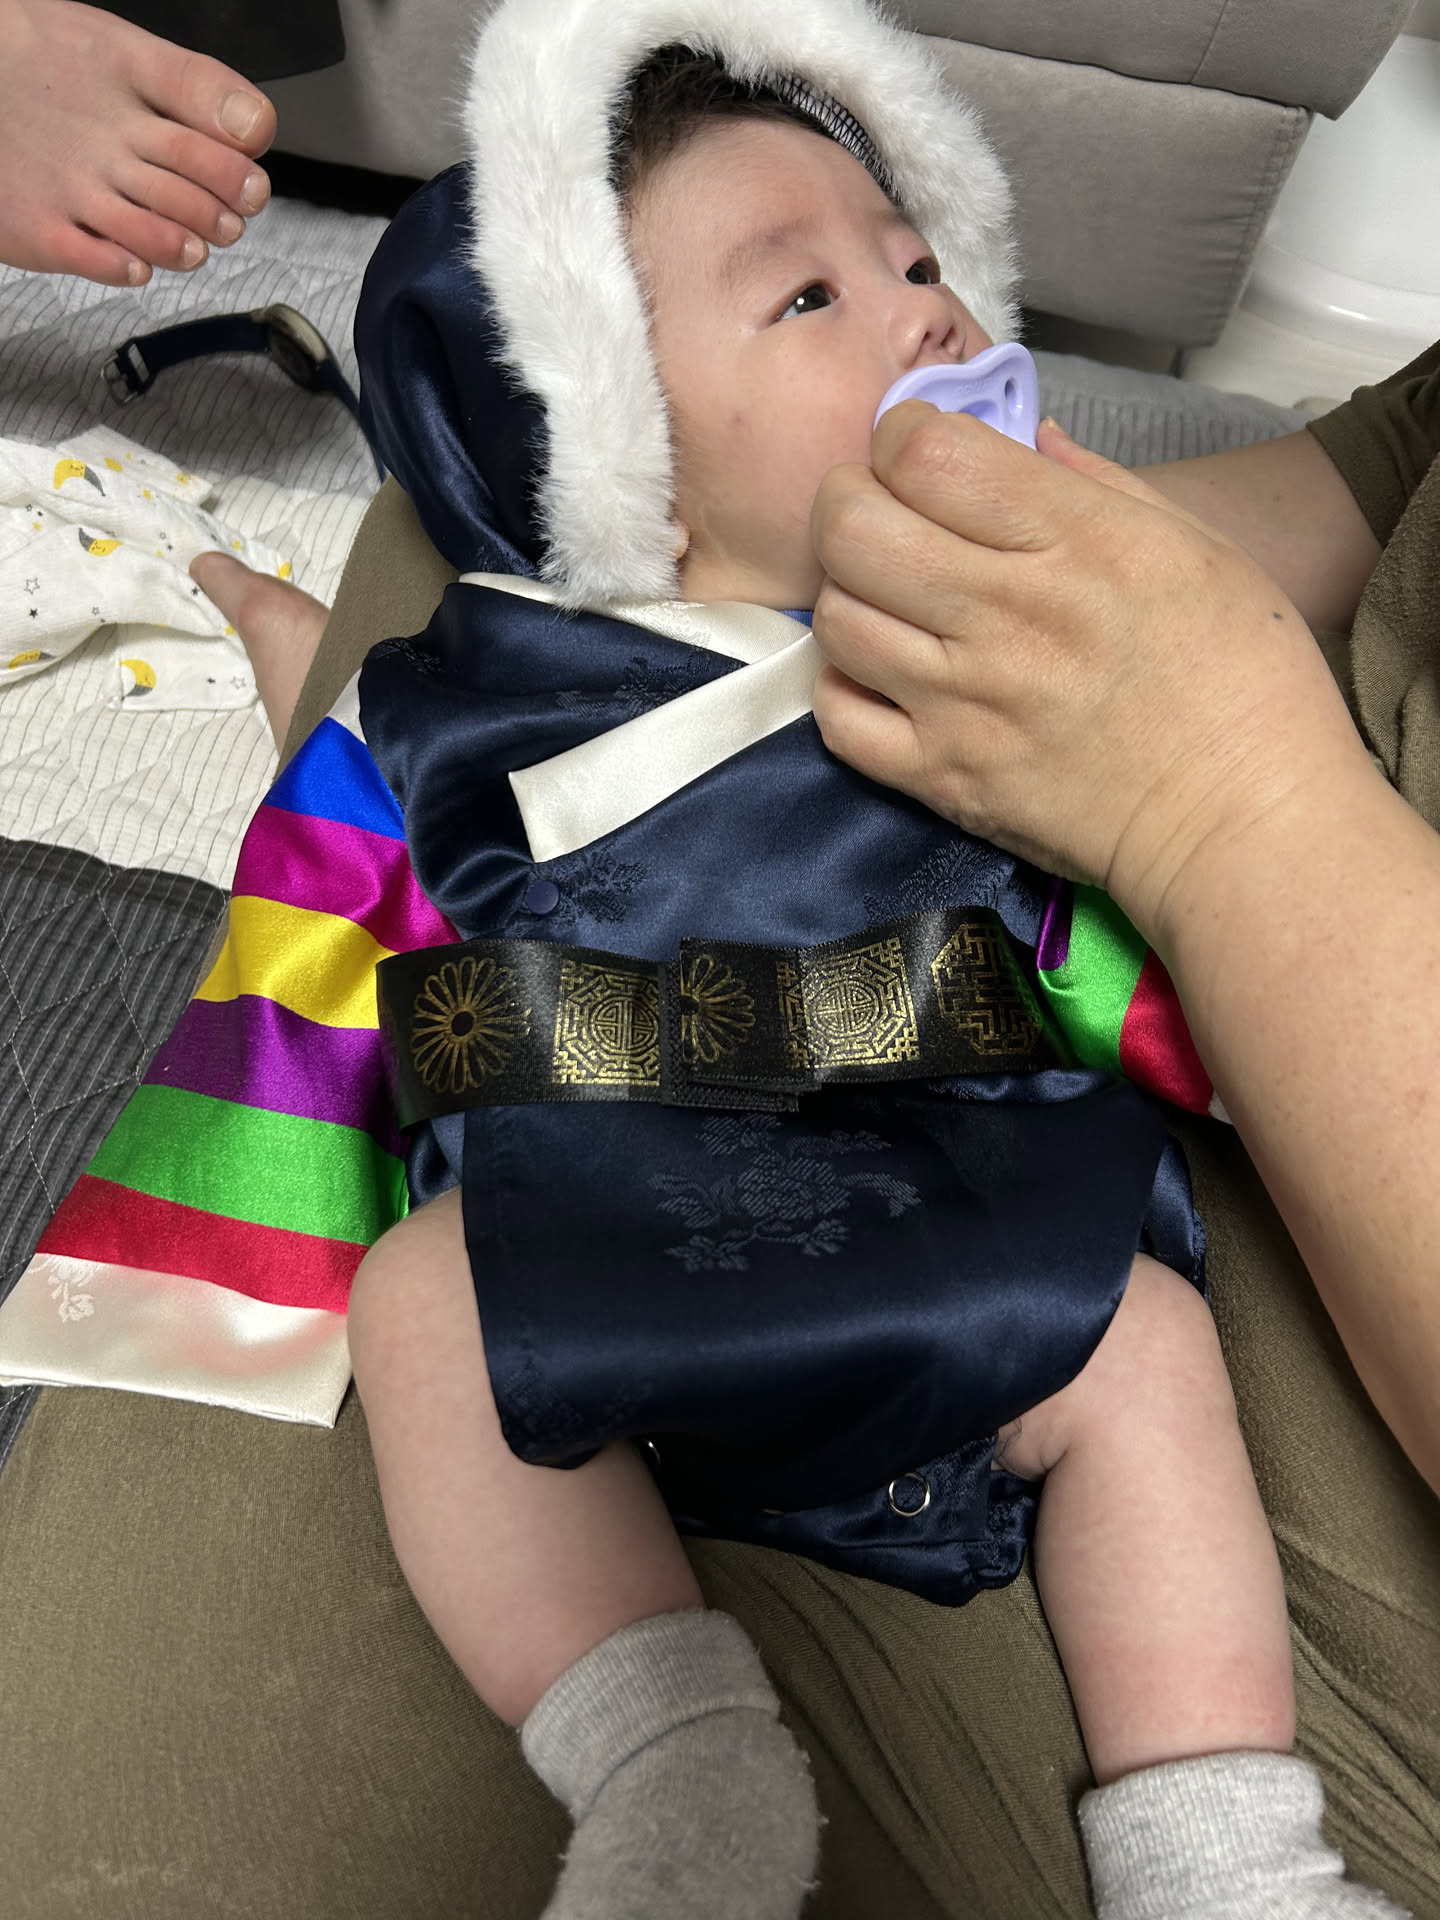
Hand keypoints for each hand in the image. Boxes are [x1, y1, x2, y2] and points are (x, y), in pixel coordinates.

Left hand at [809, 406, 1368, 941]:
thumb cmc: (1243, 681)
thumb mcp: (1198, 547)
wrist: (1246, 824)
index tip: (920, 451)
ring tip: (890, 600)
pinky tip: (884, 676)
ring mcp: (964, 701)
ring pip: (836, 616)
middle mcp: (1006, 613)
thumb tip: (1029, 436)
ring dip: (849, 594)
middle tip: (883, 515)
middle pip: (852, 527)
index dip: (901, 435)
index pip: (924, 454)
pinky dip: (844, 687)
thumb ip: (1099, 482)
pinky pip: (839, 717)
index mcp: (1075, 540)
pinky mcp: (944, 777)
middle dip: (850, 501)